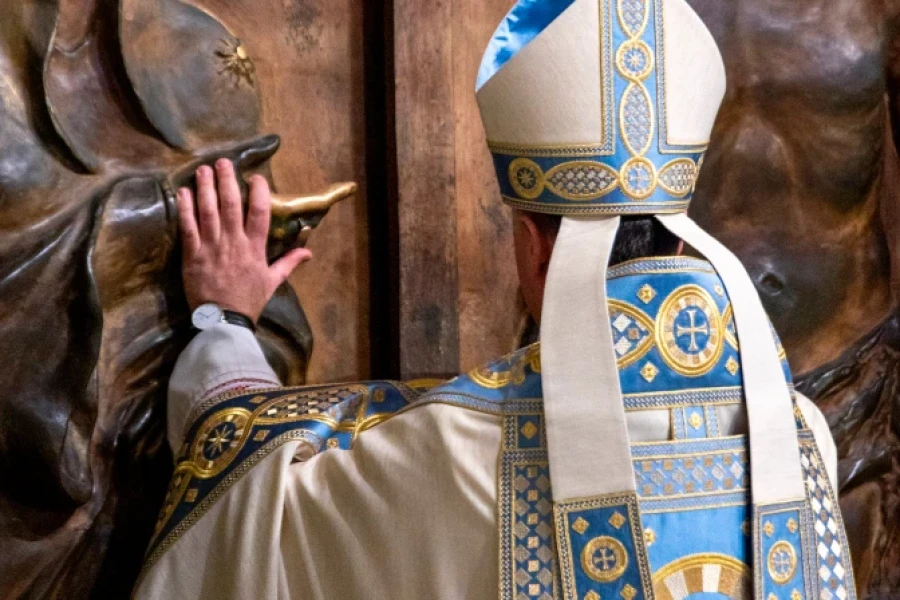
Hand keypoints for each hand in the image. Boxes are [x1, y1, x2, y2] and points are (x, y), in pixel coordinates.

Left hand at [176, 159, 311, 322]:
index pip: (259, 213)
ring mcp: (212, 248)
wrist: (224, 322)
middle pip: (231, 205)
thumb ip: (289, 263)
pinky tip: (184, 192)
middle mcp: (234, 243)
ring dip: (206, 188)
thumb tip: (309, 252)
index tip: (256, 177)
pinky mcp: (192, 255)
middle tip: (223, 162)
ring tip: (204, 169)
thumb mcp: (273, 282)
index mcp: (255, 248)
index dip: (258, 192)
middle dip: (227, 181)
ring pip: (208, 211)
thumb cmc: (249, 301)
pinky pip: (188, 227)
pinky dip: (186, 208)